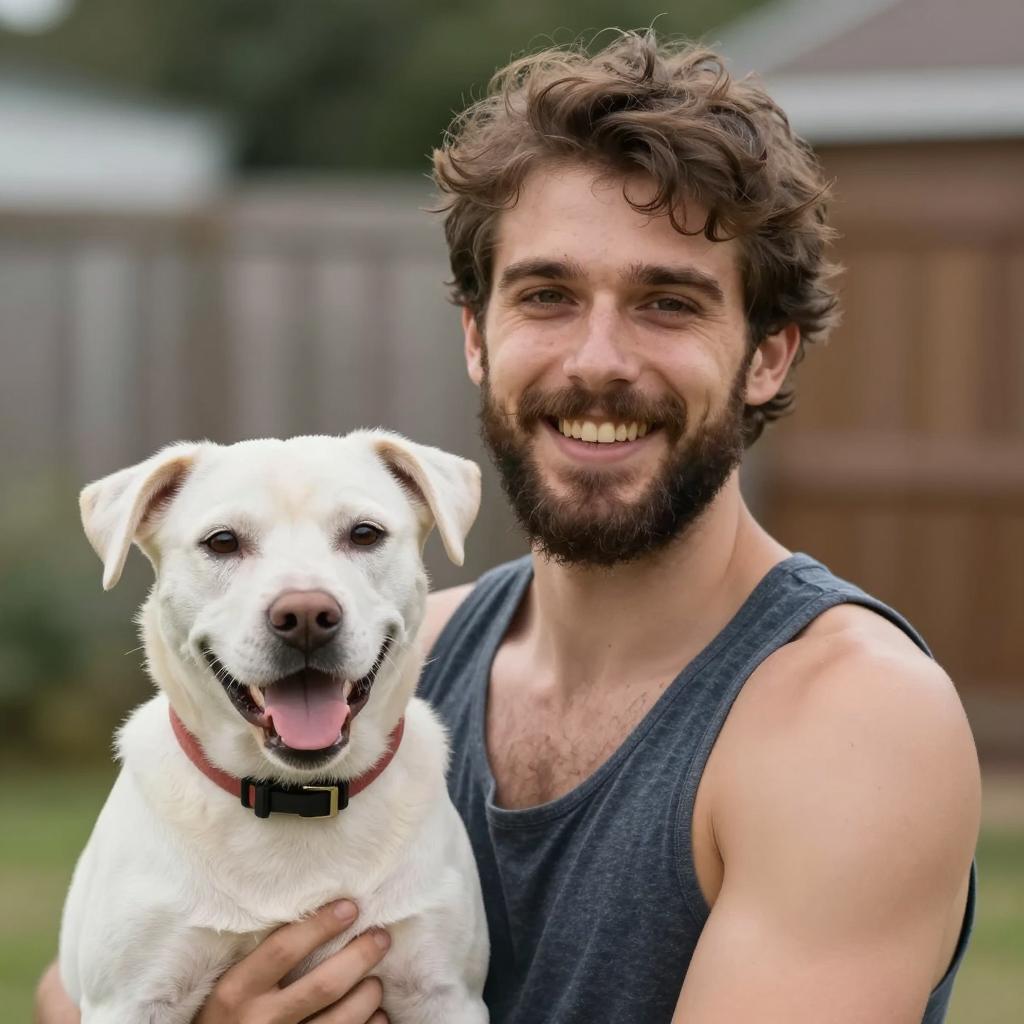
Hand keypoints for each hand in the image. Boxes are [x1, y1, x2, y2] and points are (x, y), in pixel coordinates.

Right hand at [195, 900, 390, 1023]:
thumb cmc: (227, 1016)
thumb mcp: (233, 985)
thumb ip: (265, 959)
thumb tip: (319, 915)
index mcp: (237, 992)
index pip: (284, 949)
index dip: (321, 925)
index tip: (350, 907)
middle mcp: (260, 1022)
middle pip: (325, 985)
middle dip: (361, 956)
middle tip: (381, 937)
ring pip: (343, 1018)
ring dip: (369, 994)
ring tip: (374, 980)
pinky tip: (376, 1014)